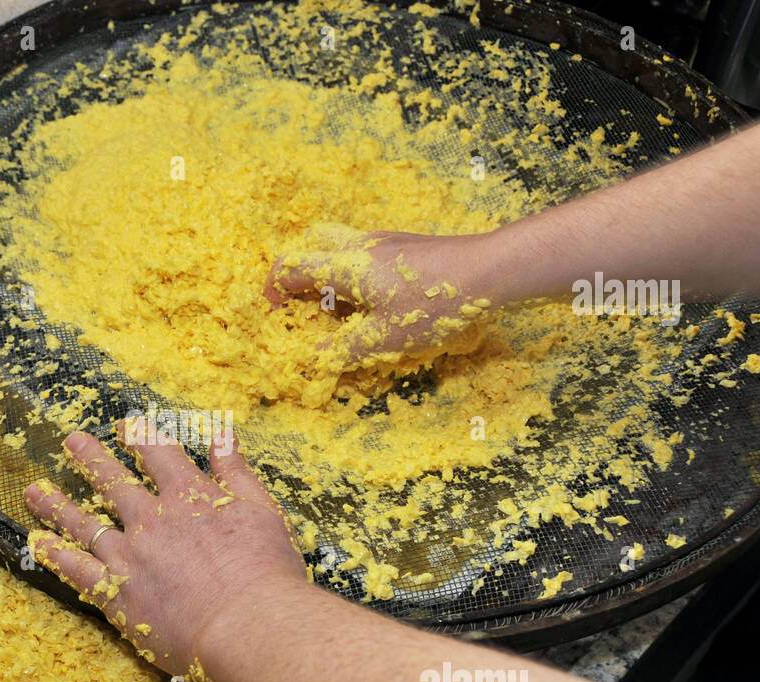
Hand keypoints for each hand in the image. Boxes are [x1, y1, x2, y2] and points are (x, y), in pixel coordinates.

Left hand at [23, 420, 306, 681]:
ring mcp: (130, 557)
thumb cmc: (266, 573)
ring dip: (58, 504)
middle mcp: (152, 520)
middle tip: (72, 442)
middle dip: (90, 458)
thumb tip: (222, 435)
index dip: (140, 436)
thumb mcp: (263, 510)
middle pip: (113, 481)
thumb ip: (237, 472)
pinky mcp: (118, 595)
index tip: (126, 425)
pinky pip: (77, 571)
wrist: (250, 626)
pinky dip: (55, 555)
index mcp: (189, 496)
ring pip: (85, 523)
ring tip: (35, 490)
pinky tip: (39, 544)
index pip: (158, 454)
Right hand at [265, 224, 505, 368]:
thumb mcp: (385, 338)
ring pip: (339, 249)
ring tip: (342, 314)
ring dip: (330, 278)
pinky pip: (364, 256)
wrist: (486, 270)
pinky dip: (355, 278)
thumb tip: (315, 361)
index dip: (273, 290)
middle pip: (310, 244)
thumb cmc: (433, 303)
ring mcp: (382, 241)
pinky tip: (376, 304)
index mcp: (344, 265)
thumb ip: (345, 350)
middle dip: (299, 275)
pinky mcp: (403, 245)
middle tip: (305, 308)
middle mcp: (358, 245)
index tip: (274, 316)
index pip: (291, 266)